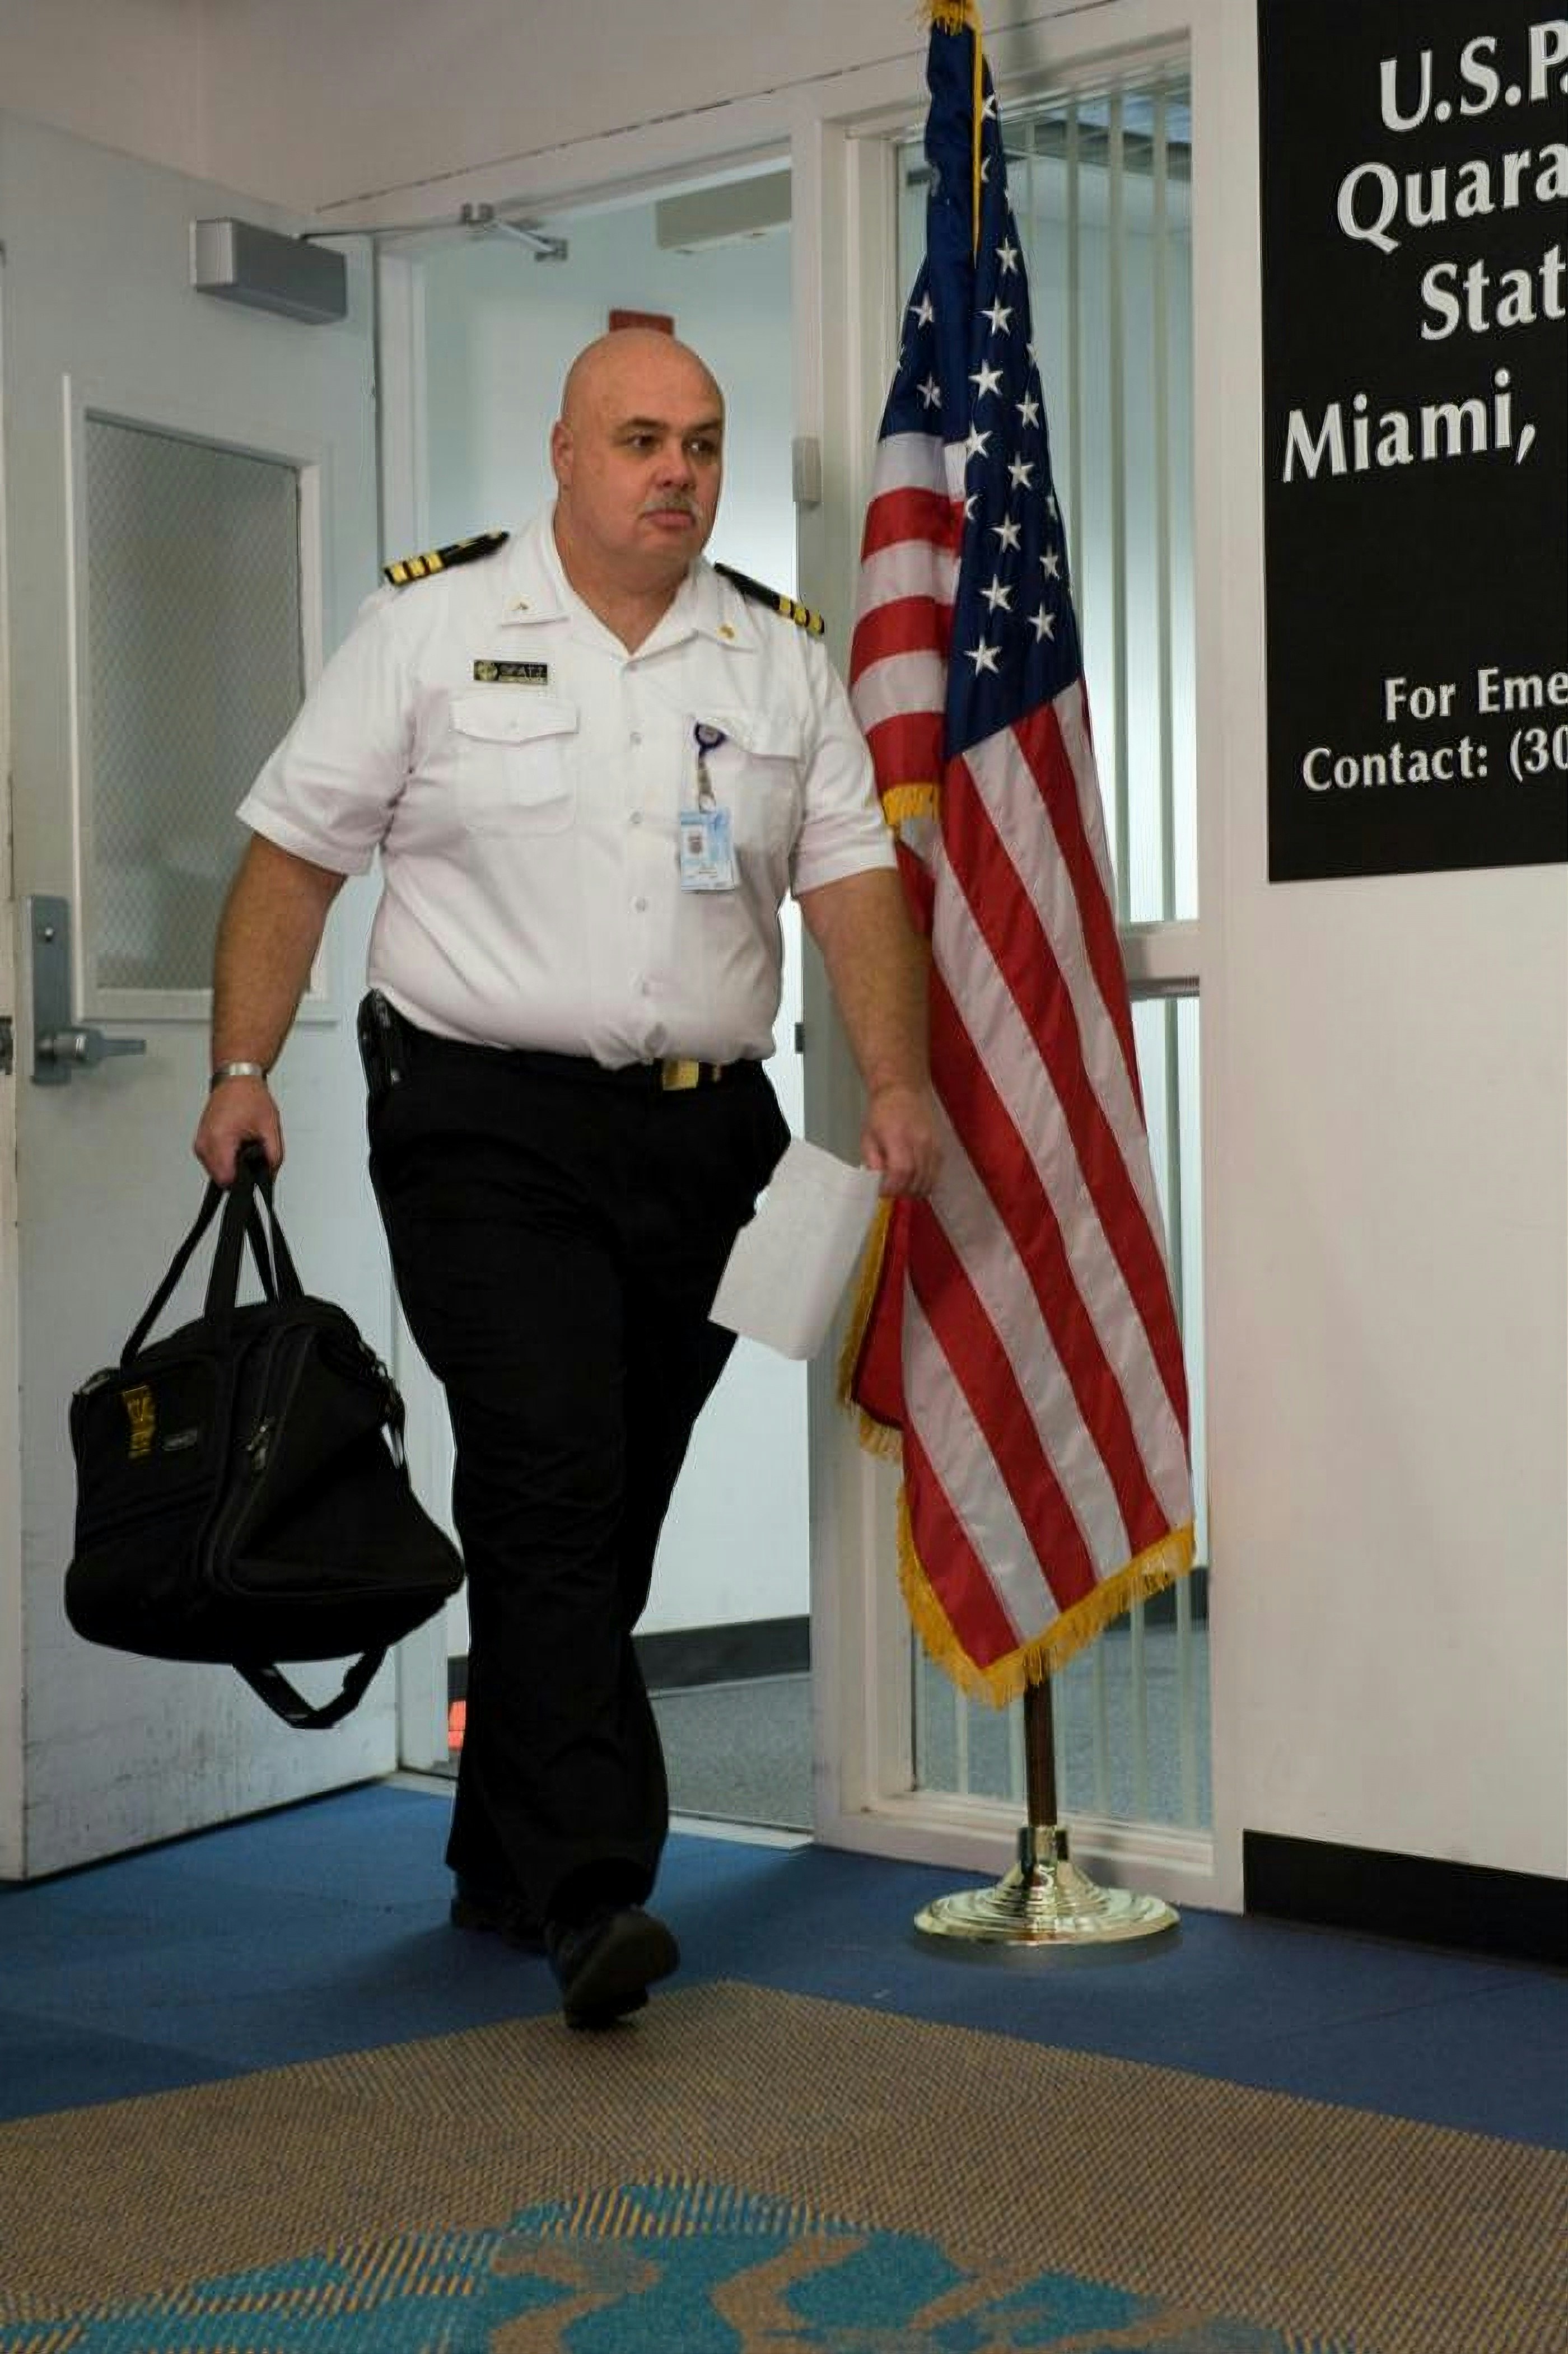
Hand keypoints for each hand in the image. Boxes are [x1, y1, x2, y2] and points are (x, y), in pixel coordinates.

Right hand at [193, 1076, 282, 1185]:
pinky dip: (226, 1159)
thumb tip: (269, 1176)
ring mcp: (200, 1144)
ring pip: (217, 1173)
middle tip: (251, 1153)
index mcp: (220, 1139)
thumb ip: (273, 1156)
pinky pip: (213, 1163)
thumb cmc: (249, 1096)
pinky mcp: (201, 1144)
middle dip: (239, 1173)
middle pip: (222, 1179)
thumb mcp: (271, 1127)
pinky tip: (235, 1145)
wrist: (235, 1079)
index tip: (253, 1170)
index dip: (243, 1181)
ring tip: (243, 1145)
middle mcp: (205, 1143)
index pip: (227, 1180)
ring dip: (232, 1166)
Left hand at [861, 1082, 942, 1198]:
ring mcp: (933, 1144)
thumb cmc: (881, 1114)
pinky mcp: (940, 1147)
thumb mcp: (868, 1136)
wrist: (903, 1091)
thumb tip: (878, 1183)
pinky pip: (936, 1172)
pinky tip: (915, 1181)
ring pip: (929, 1178)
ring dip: (916, 1190)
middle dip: (903, 1192)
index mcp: (898, 1136)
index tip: (883, 1192)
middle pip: (917, 1178)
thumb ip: (872, 1161)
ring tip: (903, 1189)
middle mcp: (919, 1141)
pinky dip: (926, 1182)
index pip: (901, 1170)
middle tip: (892, 1193)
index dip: (893, 1187)